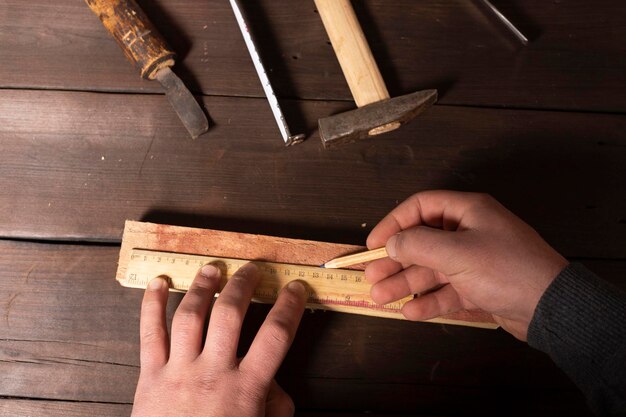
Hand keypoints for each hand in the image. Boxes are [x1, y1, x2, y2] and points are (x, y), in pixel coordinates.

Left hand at [131, 263, 306, 416]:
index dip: (289, 307)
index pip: (275, 336)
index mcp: (245, 389)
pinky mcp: (149, 376)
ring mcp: (178, 371)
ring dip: (203, 287)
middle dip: (243, 285)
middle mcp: (212, 373)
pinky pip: (149, 333)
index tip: (295, 288)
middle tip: (251, 269)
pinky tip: (158, 283)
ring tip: (213, 268)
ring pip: (191, 316)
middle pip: (231, 315)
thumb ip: (273, 407)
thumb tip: (274, 385)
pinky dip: (151, 305)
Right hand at [366, 190, 567, 339]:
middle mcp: (469, 232)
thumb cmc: (505, 269)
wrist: (551, 307)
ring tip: (381, 297)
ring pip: (432, 269)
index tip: (373, 243)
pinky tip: (412, 312)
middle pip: (422, 242)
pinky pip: (447, 290)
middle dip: (395, 260)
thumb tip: (391, 242)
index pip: (420, 207)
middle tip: (371, 277)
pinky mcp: (480, 286)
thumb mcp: (457, 253)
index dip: (393, 223)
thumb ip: (418, 245)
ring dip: (406, 283)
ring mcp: (474, 261)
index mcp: (467, 212)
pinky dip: (429, 300)